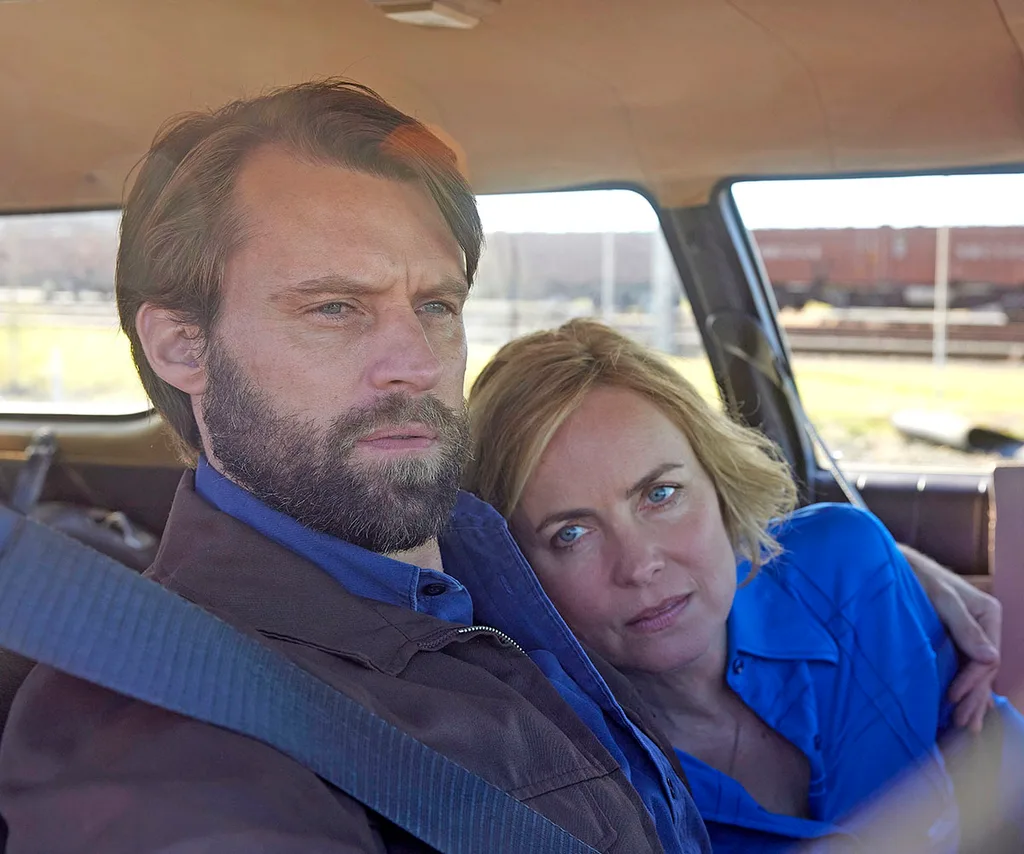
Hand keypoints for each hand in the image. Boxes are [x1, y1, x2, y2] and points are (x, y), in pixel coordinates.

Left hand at [899, 544, 1000, 733]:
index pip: (986, 659)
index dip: (971, 682)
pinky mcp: (954, 638)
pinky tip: (963, 706)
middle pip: (983, 670)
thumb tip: (991, 659)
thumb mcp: (939, 597)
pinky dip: (964, 687)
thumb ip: (963, 626)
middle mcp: (983, 625)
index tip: (952, 699)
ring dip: (971, 698)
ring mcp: (970, 633)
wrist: (891, 564)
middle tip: (963, 726)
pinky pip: (963, 667)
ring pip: (975, 672)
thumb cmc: (914, 575)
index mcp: (987, 614)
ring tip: (965, 726)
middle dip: (974, 698)